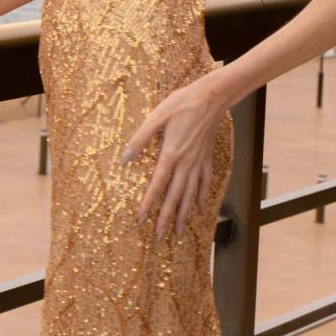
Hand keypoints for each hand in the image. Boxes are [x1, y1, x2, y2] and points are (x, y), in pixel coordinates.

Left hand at [119, 67, 228, 239]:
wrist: (210, 97)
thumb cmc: (181, 103)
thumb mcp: (156, 116)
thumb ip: (140, 138)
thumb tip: (124, 159)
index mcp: (171, 153)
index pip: (157, 185)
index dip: (149, 204)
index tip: (141, 221)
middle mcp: (186, 163)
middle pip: (175, 196)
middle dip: (166, 218)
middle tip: (159, 238)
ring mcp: (198, 162)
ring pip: (190, 194)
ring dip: (183, 214)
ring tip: (178, 232)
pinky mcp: (206, 157)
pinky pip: (205, 182)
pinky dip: (202, 197)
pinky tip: (201, 209)